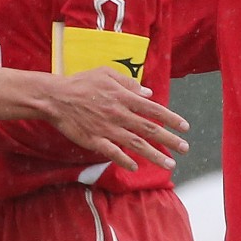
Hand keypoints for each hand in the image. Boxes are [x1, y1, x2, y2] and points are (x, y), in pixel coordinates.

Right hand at [38, 68, 188, 170]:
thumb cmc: (81, 82)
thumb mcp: (106, 74)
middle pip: (149, 129)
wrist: (55, 98)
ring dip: (154, 155)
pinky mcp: (94, 140)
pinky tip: (135, 167)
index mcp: (123, 97)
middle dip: (170, 140)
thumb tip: (148, 92)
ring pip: (136, 144)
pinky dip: (125, 160)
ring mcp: (107, 129)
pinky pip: (113, 153)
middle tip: (184, 148)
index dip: (171, 118)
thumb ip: (128, 82)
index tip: (185, 127)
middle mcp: (119, 114)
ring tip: (169, 164)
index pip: (153, 109)